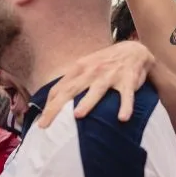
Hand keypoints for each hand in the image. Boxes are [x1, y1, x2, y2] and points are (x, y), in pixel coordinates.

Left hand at [39, 40, 155, 126]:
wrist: (134, 51)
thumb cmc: (105, 63)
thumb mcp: (86, 67)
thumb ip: (72, 82)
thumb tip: (52, 101)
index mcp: (79, 68)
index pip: (59, 88)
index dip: (49, 105)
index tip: (41, 122)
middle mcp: (92, 71)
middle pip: (70, 90)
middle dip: (56, 108)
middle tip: (44, 125)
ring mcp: (110, 75)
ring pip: (97, 90)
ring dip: (87, 102)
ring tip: (78, 115)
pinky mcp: (128, 80)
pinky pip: (127, 95)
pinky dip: (126, 106)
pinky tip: (123, 118)